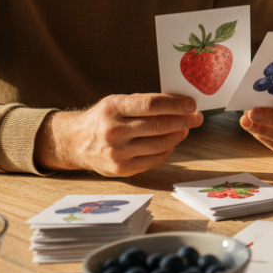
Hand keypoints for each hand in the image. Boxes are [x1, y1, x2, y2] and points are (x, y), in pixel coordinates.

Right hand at [39, 93, 202, 176]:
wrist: (75, 142)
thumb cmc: (104, 118)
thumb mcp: (118, 103)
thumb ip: (145, 103)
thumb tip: (181, 105)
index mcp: (113, 107)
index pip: (151, 105)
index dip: (175, 105)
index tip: (192, 104)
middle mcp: (113, 130)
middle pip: (158, 126)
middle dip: (183, 121)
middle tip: (197, 118)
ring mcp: (117, 152)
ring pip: (159, 144)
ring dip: (178, 136)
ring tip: (185, 129)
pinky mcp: (121, 169)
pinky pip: (154, 159)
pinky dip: (167, 150)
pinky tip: (171, 142)